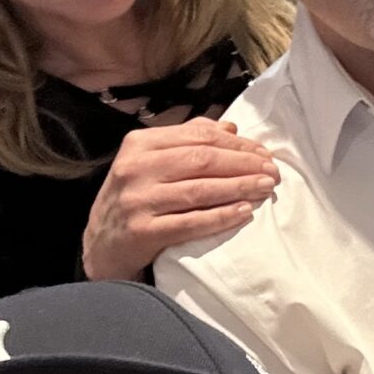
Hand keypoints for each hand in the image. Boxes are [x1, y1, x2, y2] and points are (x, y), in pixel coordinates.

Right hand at [81, 119, 279, 282]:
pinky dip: (221, 217)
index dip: (236, 143)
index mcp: (140, 144)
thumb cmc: (133, 200)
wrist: (101, 246)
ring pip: (199, 189)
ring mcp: (138, 200)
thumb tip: (230, 128)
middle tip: (272, 171)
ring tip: (265, 188)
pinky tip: (244, 213)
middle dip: (243, 163)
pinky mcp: (143, 231)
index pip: (198, 136)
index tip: (263, 152)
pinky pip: (190, 223)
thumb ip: (187, 142)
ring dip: (239, 187)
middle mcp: (136, 168)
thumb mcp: (150, 163)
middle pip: (202, 160)